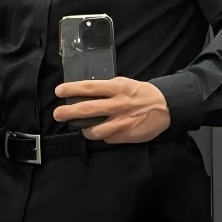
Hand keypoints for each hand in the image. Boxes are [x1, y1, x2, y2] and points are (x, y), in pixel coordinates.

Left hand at [54, 77, 170, 143]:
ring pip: (95, 130)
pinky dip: (103, 135)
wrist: (165, 107)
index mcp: (116, 88)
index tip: (59, 91)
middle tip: (57, 114)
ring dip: (85, 130)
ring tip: (82, 128)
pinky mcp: (126, 135)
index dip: (72, 89)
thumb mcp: (125, 83)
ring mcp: (121, 122)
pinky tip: (105, 131)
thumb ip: (108, 88)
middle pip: (88, 109)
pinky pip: (108, 138)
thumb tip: (90, 92)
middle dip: (69, 112)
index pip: (90, 87)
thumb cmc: (141, 93)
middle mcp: (117, 105)